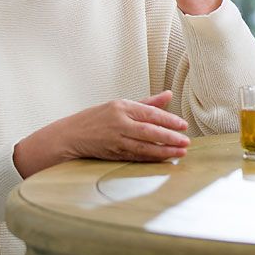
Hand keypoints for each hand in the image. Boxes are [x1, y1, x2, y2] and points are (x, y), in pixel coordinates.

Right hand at [13, 90, 189, 178]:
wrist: (68, 136)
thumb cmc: (97, 118)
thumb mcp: (120, 105)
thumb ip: (147, 103)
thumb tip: (168, 94)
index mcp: (122, 107)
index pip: (150, 113)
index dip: (168, 120)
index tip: (183, 125)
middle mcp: (118, 123)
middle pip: (149, 131)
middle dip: (169, 137)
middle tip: (186, 141)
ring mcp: (114, 139)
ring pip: (143, 146)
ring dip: (163, 151)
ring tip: (180, 152)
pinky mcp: (111, 153)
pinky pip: (135, 157)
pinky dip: (150, 158)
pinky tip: (163, 159)